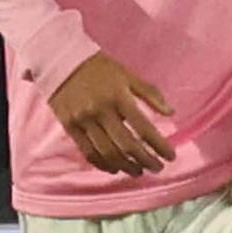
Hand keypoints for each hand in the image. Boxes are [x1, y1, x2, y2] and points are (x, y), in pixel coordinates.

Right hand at [49, 51, 176, 175]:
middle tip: (157, 167)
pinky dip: (103, 164)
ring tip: (139, 171)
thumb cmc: (99, 68)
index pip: (144, 128)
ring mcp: (84, 121)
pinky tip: (115, 168)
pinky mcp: (70, 127)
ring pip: (108, 153)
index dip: (159, 145)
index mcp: (119, 97)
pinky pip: (88, 153)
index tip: (170, 156)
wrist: (60, 61)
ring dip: (126, 167)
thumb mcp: (127, 74)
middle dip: (146, 160)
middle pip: (127, 145)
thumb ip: (150, 93)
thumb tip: (171, 112)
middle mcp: (101, 111)